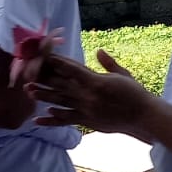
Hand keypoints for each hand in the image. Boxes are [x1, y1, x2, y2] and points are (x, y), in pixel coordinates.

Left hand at [31, 50, 151, 138]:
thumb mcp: (123, 74)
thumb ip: (108, 64)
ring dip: (44, 96)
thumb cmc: (135, 93)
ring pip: (59, 101)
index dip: (58, 62)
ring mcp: (85, 109)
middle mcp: (87, 95)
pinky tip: (39, 119)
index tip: (45, 56)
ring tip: (29, 91)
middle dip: (45, 77)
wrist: (142, 116)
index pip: (72, 69)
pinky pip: (65, 120)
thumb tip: (98, 51)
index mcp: (96, 81)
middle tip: (29, 72)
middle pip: (61, 84)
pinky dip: (52, 120)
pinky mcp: (86, 121)